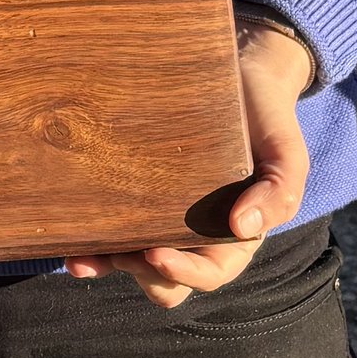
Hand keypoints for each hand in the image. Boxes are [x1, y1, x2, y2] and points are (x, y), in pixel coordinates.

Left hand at [60, 15, 314, 310]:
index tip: (155, 253)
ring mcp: (160, 217)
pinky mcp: (133, 195)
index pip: (210, 273)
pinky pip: (109, 229)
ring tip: (82, 258)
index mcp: (234, 238)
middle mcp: (194, 236)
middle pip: (164, 281)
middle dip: (141, 273)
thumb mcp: (287, 154)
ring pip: (130, 262)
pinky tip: (69, 242)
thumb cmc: (268, 120)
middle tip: (122, 251)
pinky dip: (89, 242)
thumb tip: (243, 228)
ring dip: (106, 266)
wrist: (242, 76)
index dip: (183, 273)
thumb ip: (280, 192)